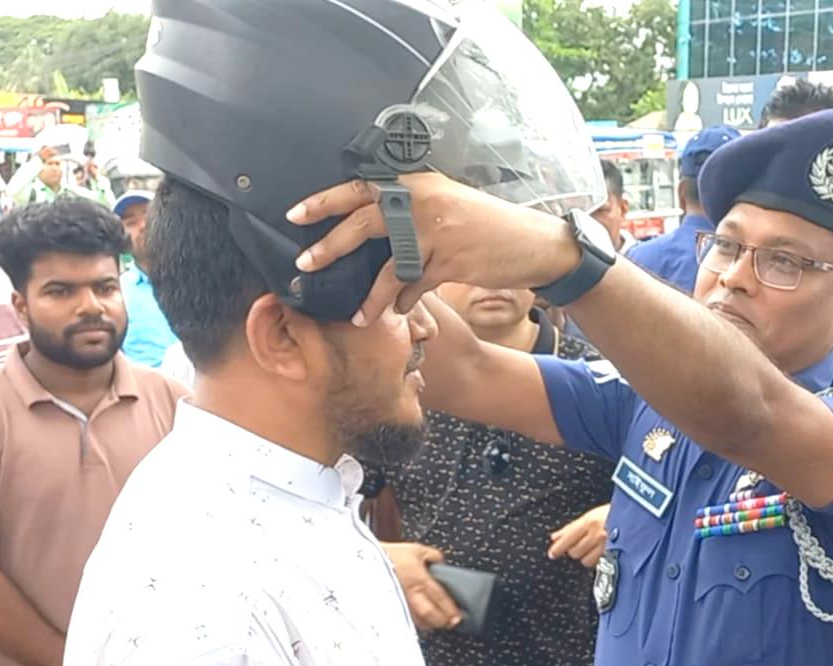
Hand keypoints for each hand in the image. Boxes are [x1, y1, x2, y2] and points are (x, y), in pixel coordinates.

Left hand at [286, 174, 580, 325]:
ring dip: (372, 297)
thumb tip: (375, 223)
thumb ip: (414, 210)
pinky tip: (402, 313)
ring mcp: (437, 232)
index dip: (326, 201)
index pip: (363, 187)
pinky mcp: (451, 261)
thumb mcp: (450, 204)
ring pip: (389, 266)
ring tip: (358, 316)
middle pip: (365, 221)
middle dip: (330, 245)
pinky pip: (415, 287)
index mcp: (419, 182)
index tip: (296, 214)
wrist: (536, 243)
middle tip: (306, 263)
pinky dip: (406, 303)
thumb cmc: (490, 227)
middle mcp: (424, 202)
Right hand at [382, 543, 460, 631]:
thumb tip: (442, 563)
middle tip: (451, 622)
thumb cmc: (389, 554)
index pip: (440, 598)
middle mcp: (409, 594)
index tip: (458, 616)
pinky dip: (415, 623)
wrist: (363, 560)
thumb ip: (434, 557)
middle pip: (430, 614)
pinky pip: (405, 620)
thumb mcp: (416, 549)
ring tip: (437, 623)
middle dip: (442, 621)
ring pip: (417, 621)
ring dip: (429, 624)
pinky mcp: (389, 608)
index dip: (450, 609)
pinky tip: (420, 622)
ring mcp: (398, 603)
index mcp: (418, 579)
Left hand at [549, 504, 609, 567]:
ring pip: (586, 560)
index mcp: (590, 521)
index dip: (558, 548)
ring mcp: (607, 545)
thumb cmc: (615, 514)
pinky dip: (597, 559)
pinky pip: (598, 562)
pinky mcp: (615, 554)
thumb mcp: (592, 516)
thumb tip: (554, 537)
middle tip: (580, 545)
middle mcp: (597, 534)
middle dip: (574, 550)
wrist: (638, 517)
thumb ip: (571, 527)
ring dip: (586, 556)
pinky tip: (600, 551)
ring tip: (592, 548)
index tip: (552, 554)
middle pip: (574, 552)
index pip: (568, 538)